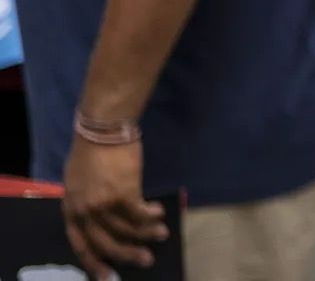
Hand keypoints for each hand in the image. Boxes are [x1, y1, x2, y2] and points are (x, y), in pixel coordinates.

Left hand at [62, 137, 166, 278]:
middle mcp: (84, 211)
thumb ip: (86, 202)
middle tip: (146, 260)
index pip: (80, 244)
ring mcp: (103, 204)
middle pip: (105, 243)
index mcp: (70, 209)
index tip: (108, 276)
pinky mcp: (123, 194)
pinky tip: (159, 212)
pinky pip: (140, 214)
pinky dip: (151, 216)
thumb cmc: (92, 152)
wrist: (101, 130)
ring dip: (146, 234)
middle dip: (127, 255)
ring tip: (161, 234)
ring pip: (127, 230)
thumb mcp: (79, 182)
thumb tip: (102, 218)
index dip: (94, 263)